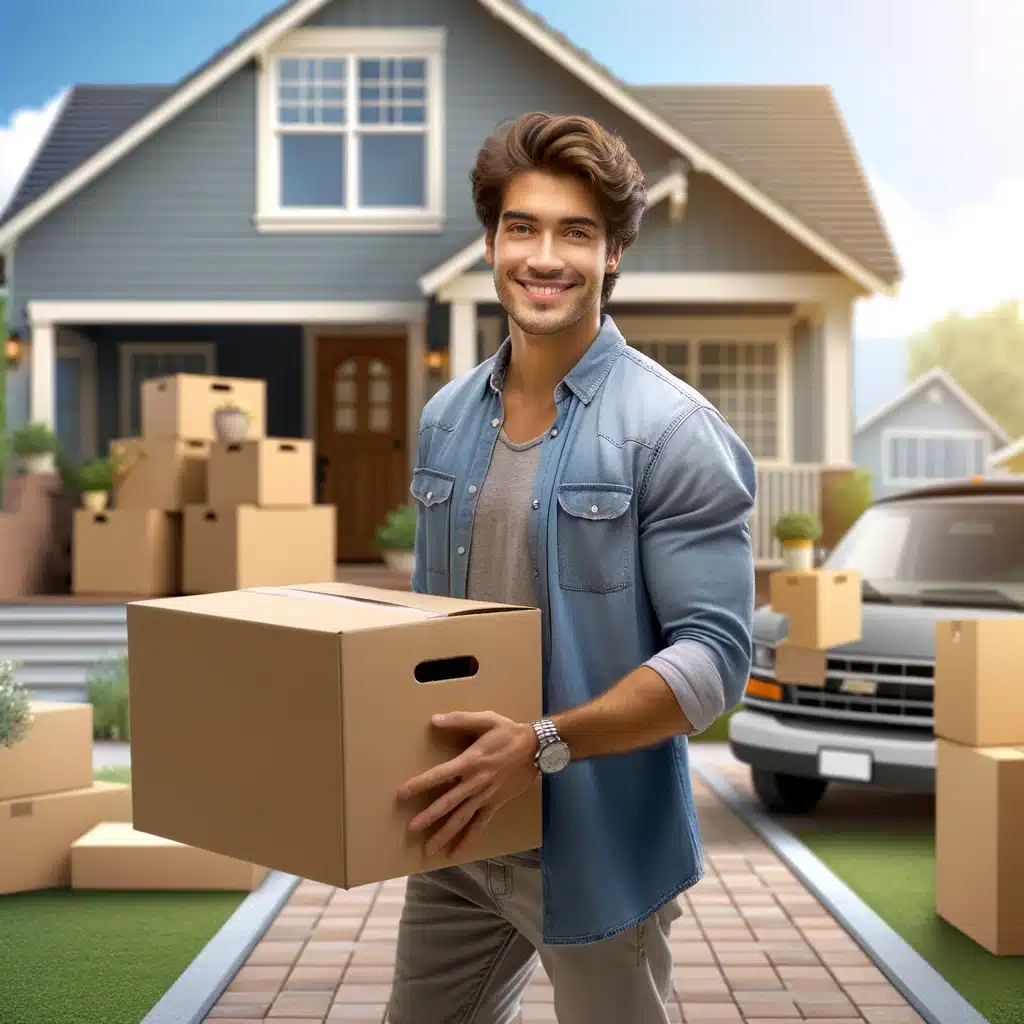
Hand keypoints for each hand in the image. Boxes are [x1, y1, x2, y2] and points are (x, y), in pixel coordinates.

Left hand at [397, 711, 537, 857]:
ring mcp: (485, 796)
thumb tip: (433, 720)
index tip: (402, 793)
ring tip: (429, 849)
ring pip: (462, 818)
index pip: (439, 775)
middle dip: (429, 816)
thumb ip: (459, 720)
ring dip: (445, 834)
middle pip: (448, 802)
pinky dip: (468, 839)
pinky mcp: (495, 804)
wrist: (537, 748)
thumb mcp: (485, 719)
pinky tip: (456, 852)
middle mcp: (475, 782)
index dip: (420, 784)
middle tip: (411, 829)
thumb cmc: (508, 732)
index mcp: (470, 761)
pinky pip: (480, 825)